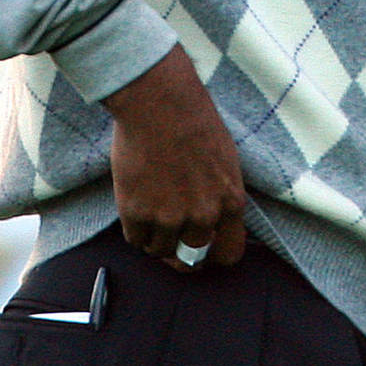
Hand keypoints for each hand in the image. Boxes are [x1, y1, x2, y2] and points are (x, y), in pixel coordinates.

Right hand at [103, 45, 246, 270]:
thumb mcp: (226, 163)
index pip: (229, 253)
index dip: (213, 256)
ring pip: (160, 251)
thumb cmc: (195, 124)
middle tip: (170, 237)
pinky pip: (135, 240)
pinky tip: (137, 205)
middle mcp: (202, 217)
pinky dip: (135, 229)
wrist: (160, 105)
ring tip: (152, 211)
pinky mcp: (137, 214)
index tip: (203, 251)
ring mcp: (168, 218)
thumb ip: (221, 197)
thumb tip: (214, 222)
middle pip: (191, 260)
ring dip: (155, 238)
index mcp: (230, 203)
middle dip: (180, 252)